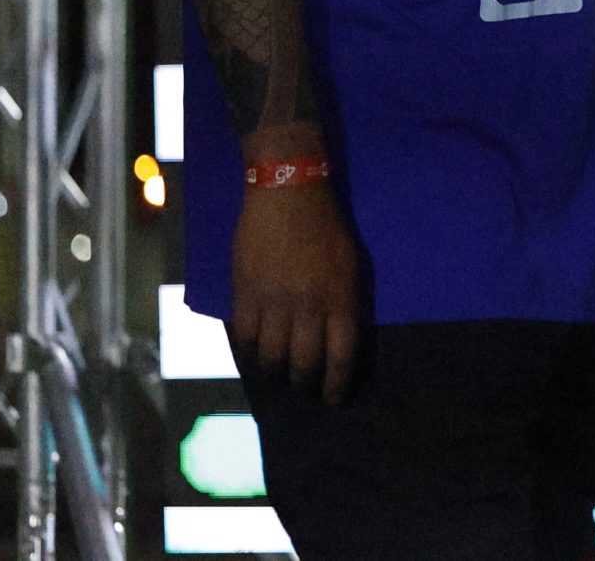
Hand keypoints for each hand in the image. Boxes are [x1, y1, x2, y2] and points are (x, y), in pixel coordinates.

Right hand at [232, 178, 361, 403]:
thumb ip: (344, 303)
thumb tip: (339, 340)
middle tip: (303, 387)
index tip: (333, 399)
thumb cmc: (326, 228)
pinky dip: (250, 350)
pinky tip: (255, 350)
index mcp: (340, 299)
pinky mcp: (245, 294)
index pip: (341, 356)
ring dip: (276, 372)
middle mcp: (308, 306)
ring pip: (271, 358)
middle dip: (305, 384)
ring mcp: (274, 302)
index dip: (336, 385)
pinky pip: (245, 338)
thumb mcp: (349, 265)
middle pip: (305, 364)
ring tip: (278, 372)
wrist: (288, 194)